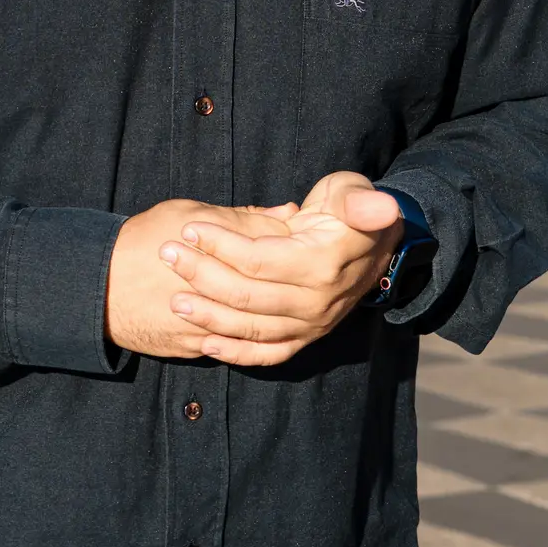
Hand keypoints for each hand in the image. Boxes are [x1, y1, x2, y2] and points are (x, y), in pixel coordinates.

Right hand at [105, 198, 298, 356]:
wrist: (98, 285)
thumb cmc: (144, 239)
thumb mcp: (190, 213)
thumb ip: (242, 217)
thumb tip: (289, 214)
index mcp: (218, 253)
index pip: (273, 251)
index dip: (295, 243)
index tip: (308, 235)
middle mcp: (215, 293)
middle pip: (269, 289)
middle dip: (291, 280)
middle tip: (306, 269)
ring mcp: (206, 326)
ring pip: (255, 324)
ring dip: (277, 311)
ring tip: (289, 296)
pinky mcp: (195, 347)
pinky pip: (235, 347)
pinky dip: (254, 337)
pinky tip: (269, 324)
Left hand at [157, 172, 403, 366]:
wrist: (374, 245)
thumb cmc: (351, 208)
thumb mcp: (355, 192)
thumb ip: (360, 202)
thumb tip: (380, 207)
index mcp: (324, 264)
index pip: (259, 260)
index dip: (221, 245)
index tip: (189, 229)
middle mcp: (318, 302)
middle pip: (248, 295)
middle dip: (202, 275)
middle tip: (167, 255)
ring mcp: (313, 325)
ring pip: (252, 328)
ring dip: (210, 315)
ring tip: (175, 300)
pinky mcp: (307, 338)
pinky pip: (269, 353)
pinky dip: (237, 352)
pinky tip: (205, 344)